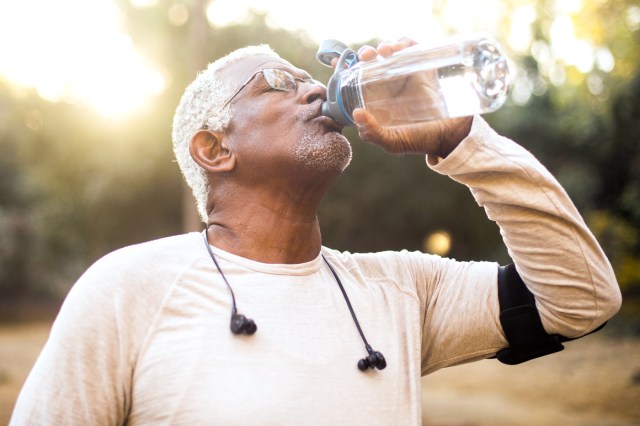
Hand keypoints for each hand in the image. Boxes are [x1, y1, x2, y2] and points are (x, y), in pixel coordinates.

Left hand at [348, 38, 472, 156]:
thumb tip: (357, 113)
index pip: (355, 79)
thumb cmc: (419, 139)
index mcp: (376, 99)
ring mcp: (405, 74)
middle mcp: (388, 84)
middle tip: (366, 56)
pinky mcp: (422, 67)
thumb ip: (372, 133)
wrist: (449, 135)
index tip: (335, 61)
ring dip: (384, 45)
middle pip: (371, 61)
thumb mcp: (392, 142)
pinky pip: (411, 48)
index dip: (344, 67)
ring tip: (386, 52)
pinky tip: (400, 48)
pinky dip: (404, 42)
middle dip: (365, 53)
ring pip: (390, 51)